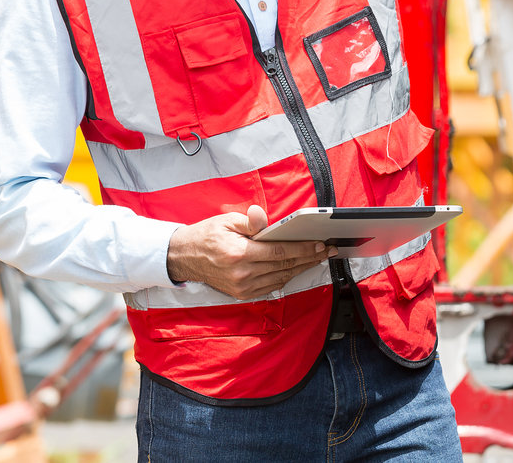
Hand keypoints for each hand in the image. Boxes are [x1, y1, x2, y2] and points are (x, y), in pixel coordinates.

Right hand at [166, 205, 334, 299]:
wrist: (184, 258)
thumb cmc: (207, 235)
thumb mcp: (226, 221)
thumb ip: (249, 222)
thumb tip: (263, 218)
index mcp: (239, 254)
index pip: (280, 252)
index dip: (303, 248)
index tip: (320, 244)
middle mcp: (243, 274)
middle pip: (285, 266)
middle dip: (310, 257)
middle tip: (328, 250)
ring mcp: (243, 287)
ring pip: (281, 278)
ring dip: (302, 268)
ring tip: (318, 258)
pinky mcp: (243, 294)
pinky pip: (272, 286)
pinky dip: (287, 277)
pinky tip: (298, 267)